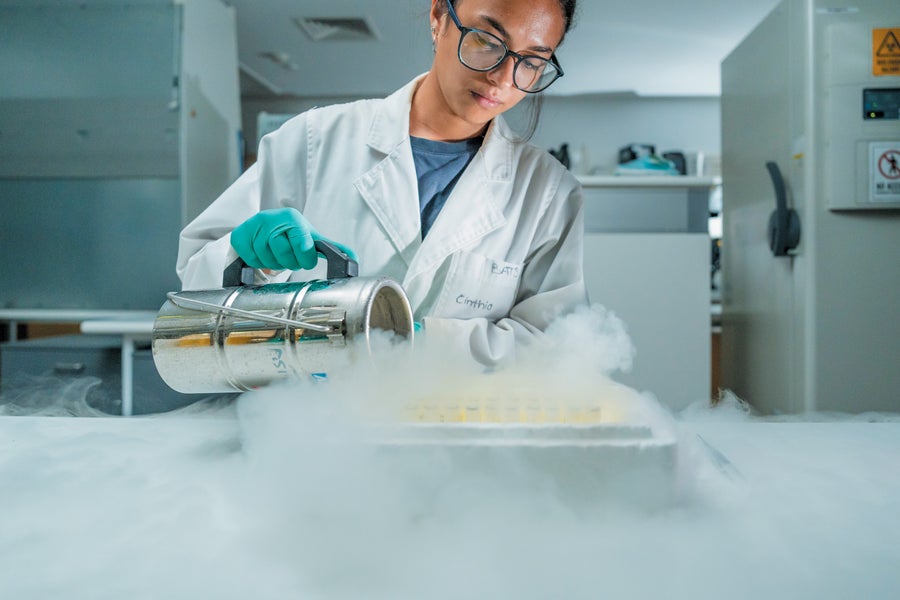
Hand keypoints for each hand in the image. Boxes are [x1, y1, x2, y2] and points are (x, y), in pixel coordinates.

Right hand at [230, 207, 356, 270]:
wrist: (263, 227)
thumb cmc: (291, 234)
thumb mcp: (311, 238)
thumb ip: (332, 248)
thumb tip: (353, 259)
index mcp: (292, 218)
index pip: (302, 244)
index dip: (305, 258)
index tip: (305, 260)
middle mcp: (271, 218)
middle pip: (283, 254)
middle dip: (289, 262)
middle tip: (290, 258)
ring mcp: (254, 226)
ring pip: (266, 258)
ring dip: (273, 263)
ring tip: (276, 256)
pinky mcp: (240, 235)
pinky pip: (251, 259)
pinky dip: (258, 263)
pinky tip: (263, 255)